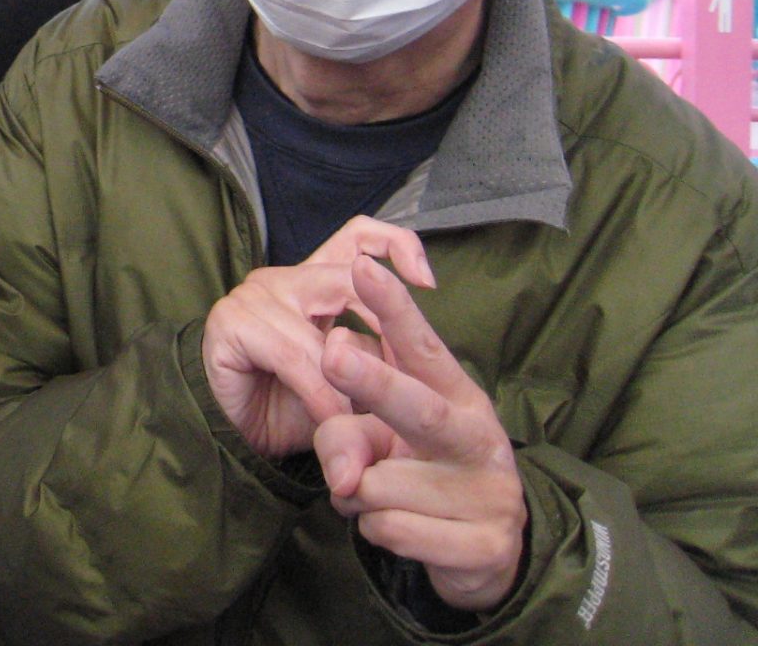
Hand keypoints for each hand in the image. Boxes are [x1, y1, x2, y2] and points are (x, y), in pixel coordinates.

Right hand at [202, 218, 433, 457]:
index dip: (397, 246)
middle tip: (400, 373)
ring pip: (324, 332)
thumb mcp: (350, 379)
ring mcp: (254, 295)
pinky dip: (319, 393)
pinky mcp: (231, 322)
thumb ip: (375, 355)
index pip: (358, 236)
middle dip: (384, 321)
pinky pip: (293, 357)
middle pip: (349, 276)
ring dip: (347, 383)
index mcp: (316, 280)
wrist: (240, 437)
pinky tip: (326, 417)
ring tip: (358, 418)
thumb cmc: (297, 407)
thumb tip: (415, 352)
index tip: (429, 284)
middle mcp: (285, 278)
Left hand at [316, 255, 527, 614]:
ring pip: (380, 485)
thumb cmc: (426, 476)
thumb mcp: (387, 444)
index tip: (363, 267)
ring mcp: (489, 493)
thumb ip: (352, 432)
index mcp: (458, 395)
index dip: (394, 308)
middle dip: (373, 382)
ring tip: (377, 498)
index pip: (422, 347)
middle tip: (333, 354)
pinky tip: (398, 530)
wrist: (486, 555)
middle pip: (418, 407)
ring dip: (355, 495)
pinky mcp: (485, 546)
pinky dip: (375, 531)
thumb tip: (344, 473)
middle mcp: (480, 435)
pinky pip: (393, 531)